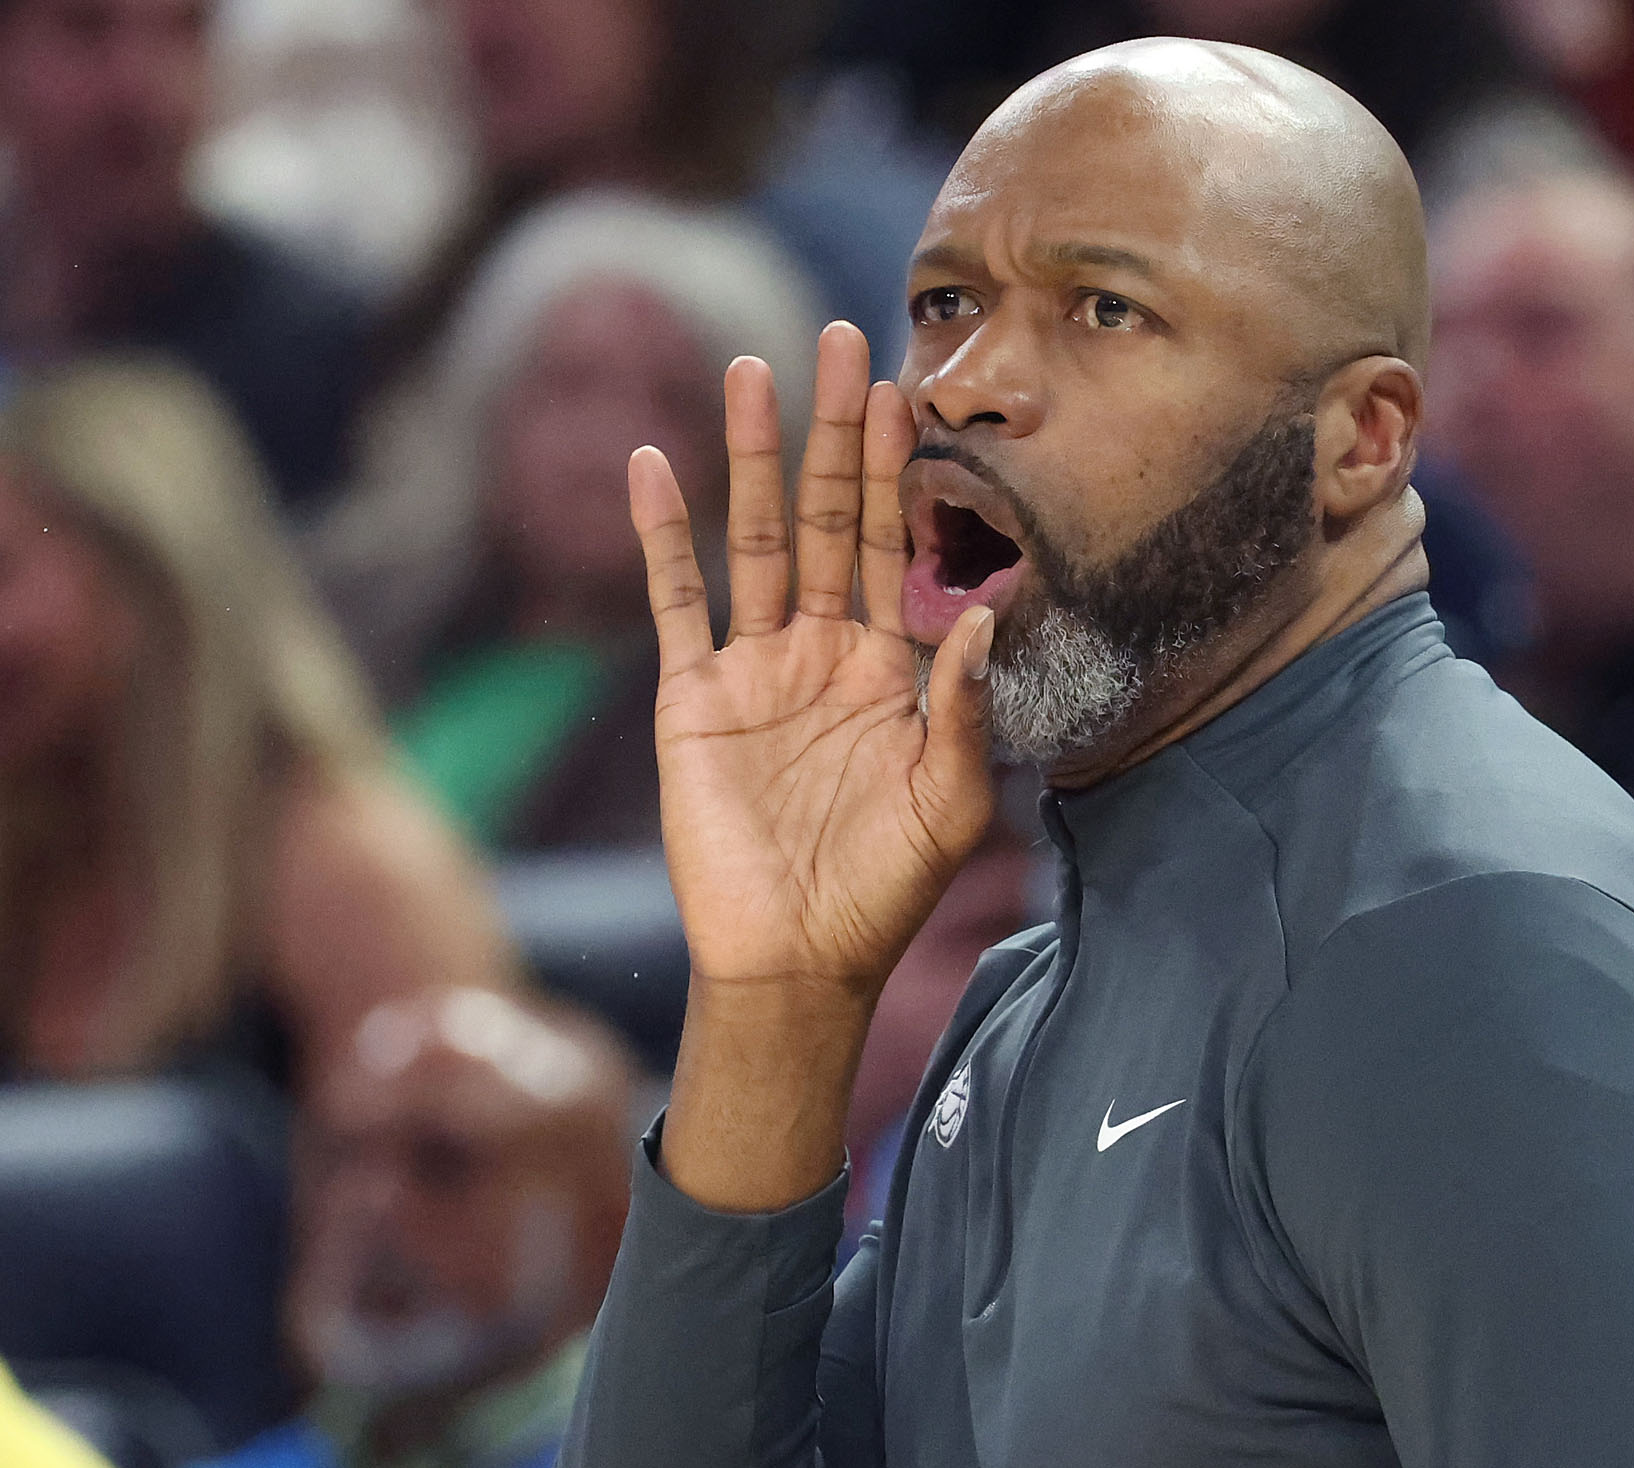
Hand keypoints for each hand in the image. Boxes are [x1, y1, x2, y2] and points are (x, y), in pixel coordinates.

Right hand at [636, 321, 997, 996]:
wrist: (792, 962)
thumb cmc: (882, 892)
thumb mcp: (949, 804)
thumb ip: (963, 707)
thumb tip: (979, 610)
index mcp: (888, 668)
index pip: (895, 546)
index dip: (902, 470)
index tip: (910, 387)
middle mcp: (820, 651)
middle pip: (827, 515)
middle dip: (835, 430)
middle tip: (844, 338)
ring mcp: (752, 668)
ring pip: (753, 539)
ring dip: (751, 456)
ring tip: (752, 367)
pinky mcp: (693, 699)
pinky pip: (675, 602)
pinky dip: (663, 536)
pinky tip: (654, 466)